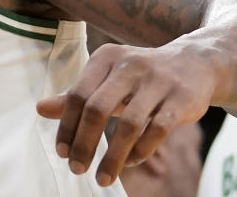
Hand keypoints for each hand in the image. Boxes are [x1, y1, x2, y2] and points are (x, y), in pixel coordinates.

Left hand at [35, 43, 214, 186]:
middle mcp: (130, 65)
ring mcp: (157, 81)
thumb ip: (76, 95)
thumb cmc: (140, 76)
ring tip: (102, 177)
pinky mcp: (181, 98)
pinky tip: (131, 162)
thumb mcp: (107, 79)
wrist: (195, 63)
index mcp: (106, 58)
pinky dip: (142, 150)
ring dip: (114, 156)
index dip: (67, 126)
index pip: (77, 94)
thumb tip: (40, 109)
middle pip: (98, 108)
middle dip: (84, 143)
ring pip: (129, 124)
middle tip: (76, 168)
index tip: (62, 153)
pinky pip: (157, 130)